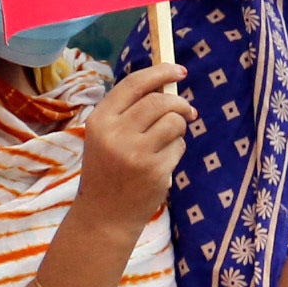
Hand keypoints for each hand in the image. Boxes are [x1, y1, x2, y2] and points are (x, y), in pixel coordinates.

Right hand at [73, 62, 190, 234]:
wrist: (104, 215)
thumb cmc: (107, 170)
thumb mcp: (105, 137)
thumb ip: (129, 111)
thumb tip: (167, 86)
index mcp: (100, 120)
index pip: (134, 84)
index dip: (160, 72)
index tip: (179, 71)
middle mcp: (116, 134)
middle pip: (160, 101)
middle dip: (179, 103)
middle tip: (187, 111)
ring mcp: (136, 153)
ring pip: (173, 121)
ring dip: (179, 127)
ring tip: (171, 139)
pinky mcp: (154, 170)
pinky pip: (178, 147)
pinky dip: (177, 150)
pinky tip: (163, 161)